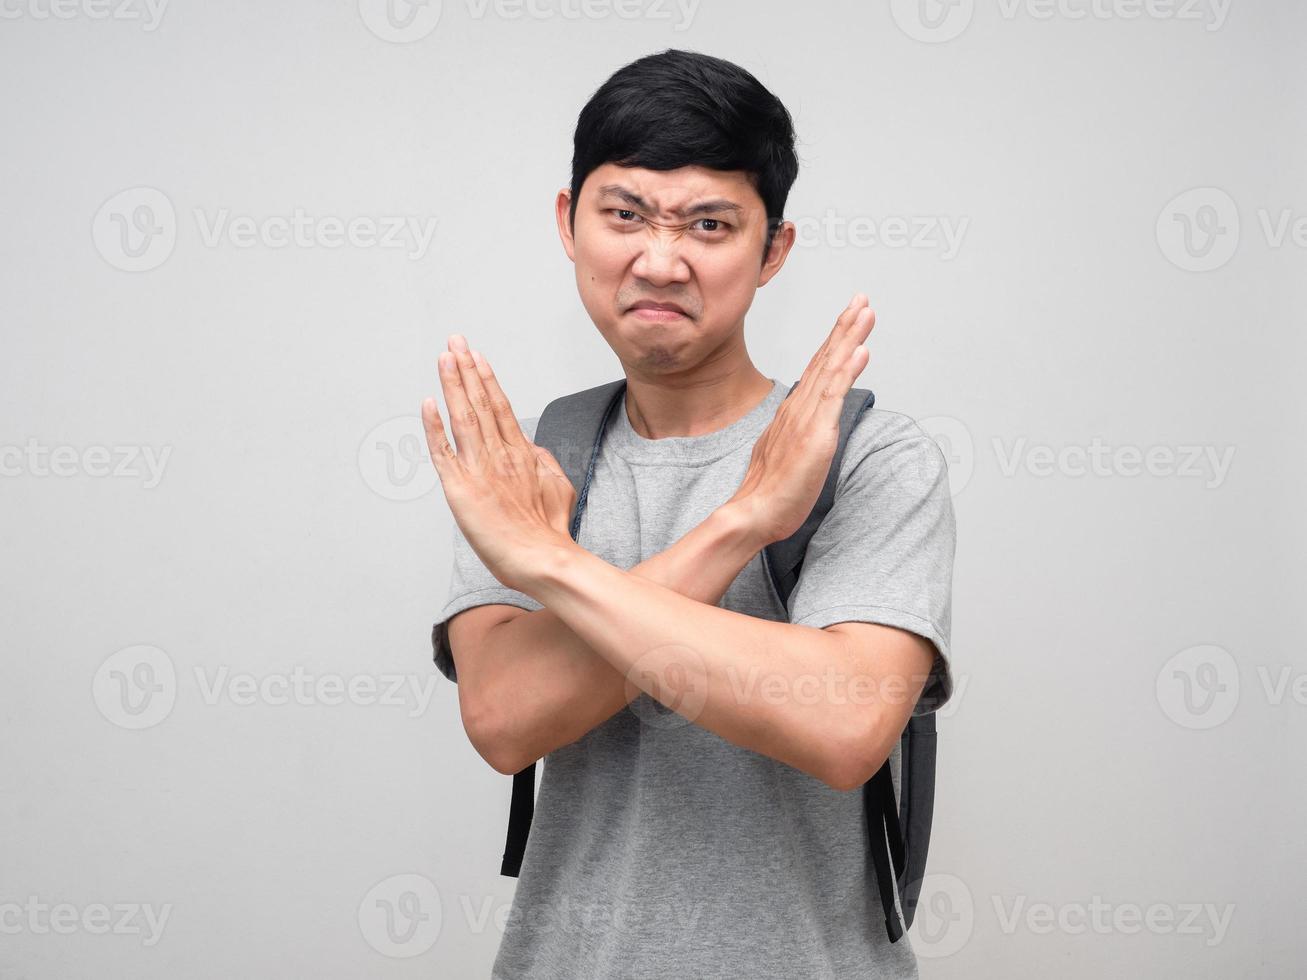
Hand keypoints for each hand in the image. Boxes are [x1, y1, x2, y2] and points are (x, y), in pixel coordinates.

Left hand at [421, 335, 577, 593]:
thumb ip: (545, 462)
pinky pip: (443, 451)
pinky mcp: (462, 487)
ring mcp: (481, 468)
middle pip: (482, 403)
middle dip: (467, 369)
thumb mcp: (558, 488)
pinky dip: (434, 426)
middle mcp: (501, 454)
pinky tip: (428, 402)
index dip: (487, 380)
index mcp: (522, 454)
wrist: (543, 559)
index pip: (501, 407)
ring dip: (454, 384)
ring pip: (464, 416)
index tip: (477, 357)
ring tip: (445, 356)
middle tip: (455, 340)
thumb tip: (533, 446)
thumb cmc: (549, 533)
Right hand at [727, 294, 875, 544]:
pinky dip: (847, 371)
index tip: (848, 317)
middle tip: (861, 300)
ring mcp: (806, 419)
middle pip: (825, 359)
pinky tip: (860, 352)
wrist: (754, 511)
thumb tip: (811, 426)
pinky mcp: (815, 435)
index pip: (817, 368)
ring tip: (865, 313)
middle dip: (844, 327)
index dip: (834, 341)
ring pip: (831, 369)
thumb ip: (798, 435)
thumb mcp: (787, 454)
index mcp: (793, 412)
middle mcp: (798, 408)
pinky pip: (834, 396)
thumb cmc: (771, 492)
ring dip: (849, 338)